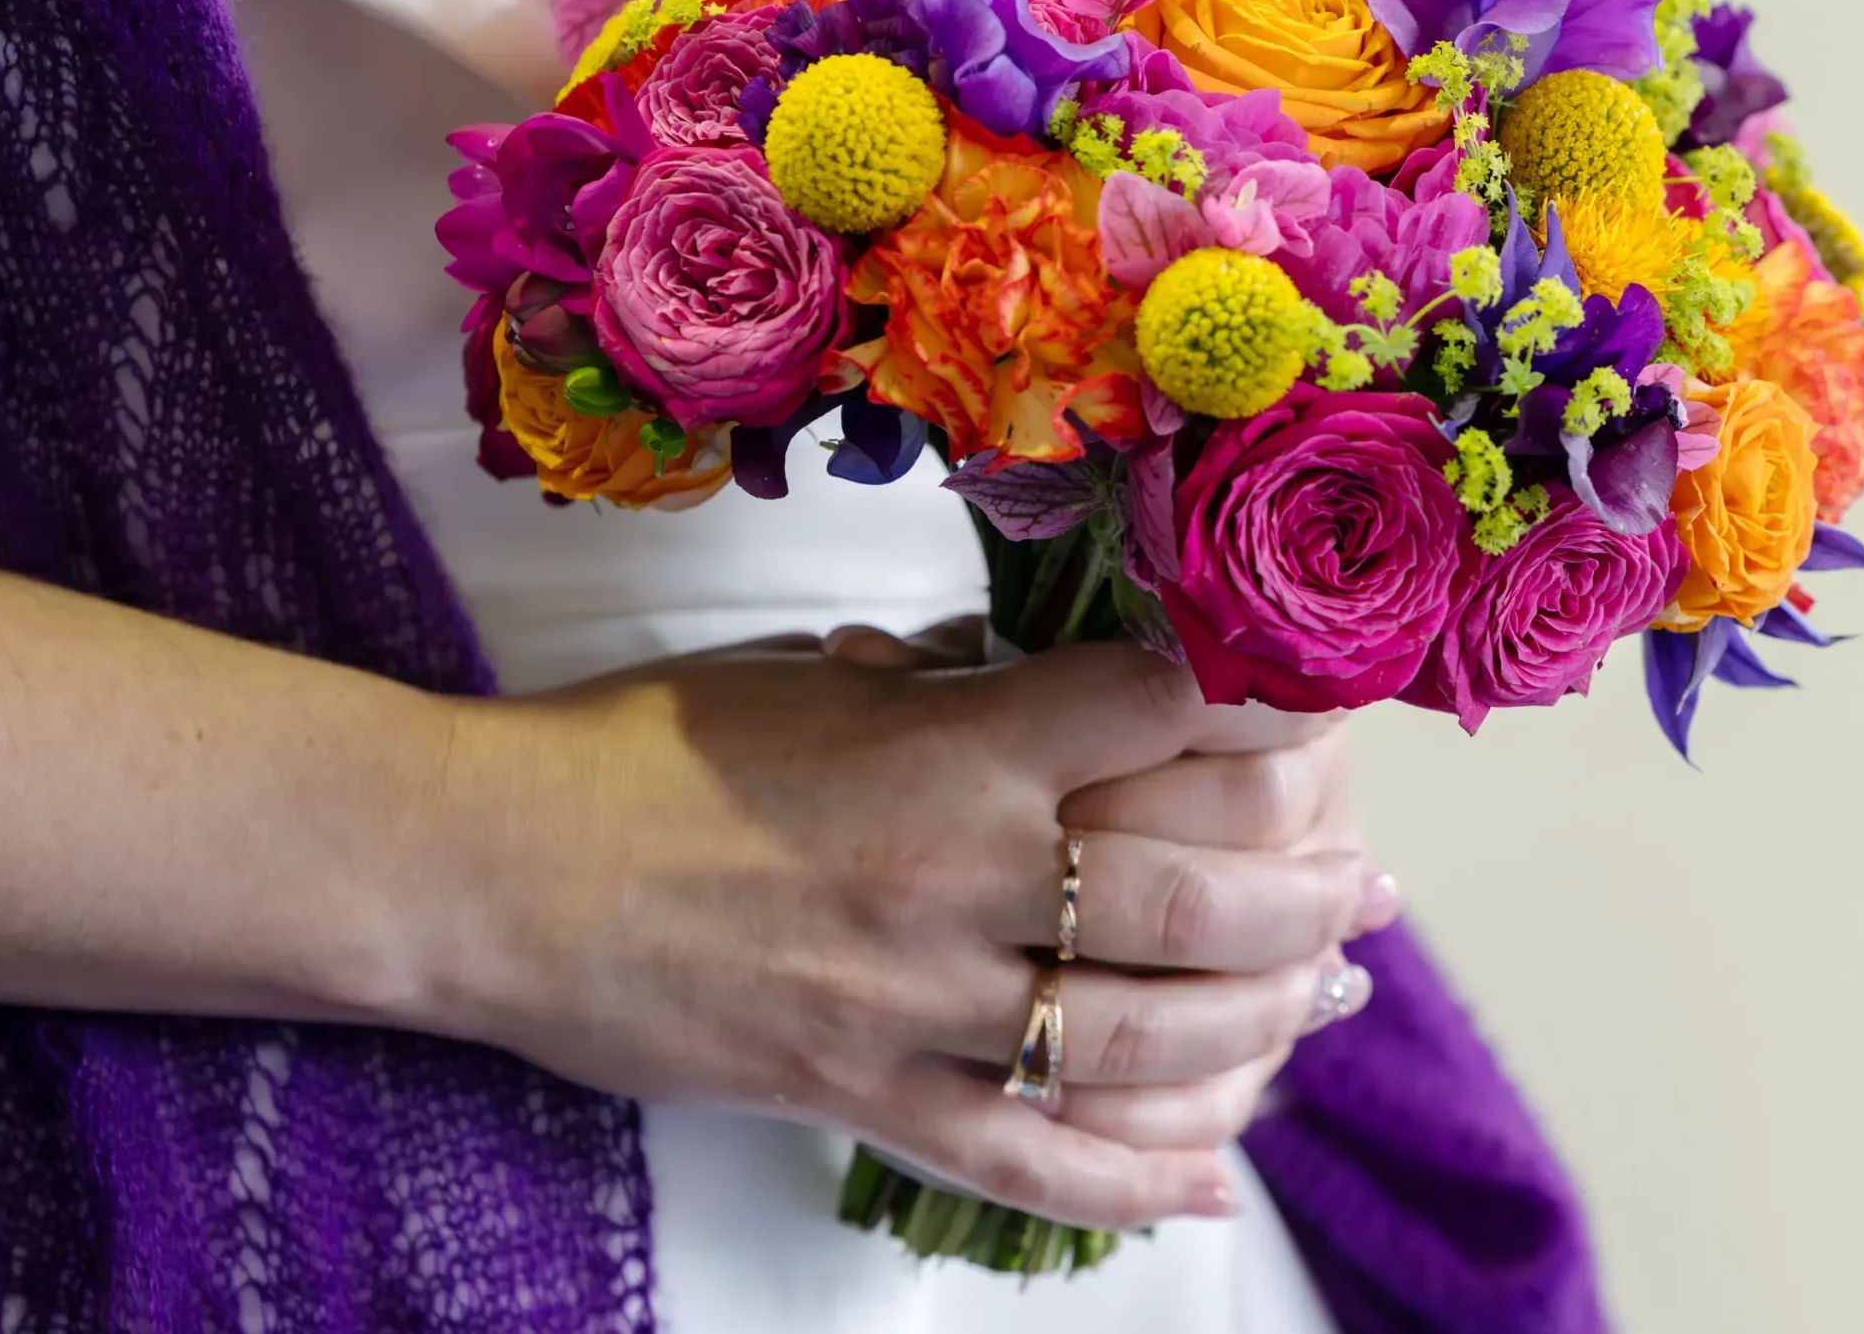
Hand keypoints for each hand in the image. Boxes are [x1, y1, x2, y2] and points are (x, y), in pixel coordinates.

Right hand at [419, 641, 1370, 1228]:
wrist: (492, 874)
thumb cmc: (641, 752)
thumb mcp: (811, 677)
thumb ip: (948, 687)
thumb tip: (1051, 682)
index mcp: (947, 749)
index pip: (1159, 710)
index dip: (1269, 696)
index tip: (1337, 697)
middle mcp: (957, 881)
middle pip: (1190, 894)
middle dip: (1304, 892)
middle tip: (1371, 890)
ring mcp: (916, 1007)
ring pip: (1140, 1037)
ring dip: (1257, 1024)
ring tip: (1321, 1001)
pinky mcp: (866, 1098)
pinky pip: (1027, 1160)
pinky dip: (1131, 1185)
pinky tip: (1213, 1184)